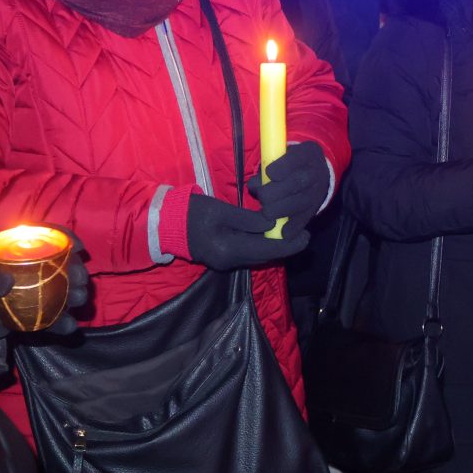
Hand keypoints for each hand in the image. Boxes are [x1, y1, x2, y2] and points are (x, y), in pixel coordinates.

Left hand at [0, 230, 90, 349]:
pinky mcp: (28, 316)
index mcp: (8, 251)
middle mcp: (23, 268)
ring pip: (60, 290)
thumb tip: (7, 281)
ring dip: (75, 295)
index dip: (63, 237)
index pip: (41, 235)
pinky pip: (50, 317)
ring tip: (78, 302)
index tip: (78, 248)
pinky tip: (68, 327)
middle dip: (75, 270)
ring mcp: (28, 292)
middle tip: (81, 282)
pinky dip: (61, 323)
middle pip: (58, 263)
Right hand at [185, 194, 309, 269]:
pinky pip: (249, 254)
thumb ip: (248, 219)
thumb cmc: (192, 212)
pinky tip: (270, 234)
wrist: (166, 224)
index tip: (306, 236)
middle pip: (265, 256)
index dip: (289, 244)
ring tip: (291, 233)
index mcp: (229, 249)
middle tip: (303, 234)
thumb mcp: (221, 210)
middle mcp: (229, 261)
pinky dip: (262, 246)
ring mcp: (225, 262)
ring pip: (258, 256)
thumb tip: (272, 222)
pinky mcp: (223, 258)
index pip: (267, 249)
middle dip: (285, 247)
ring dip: (274, 246)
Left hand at [249, 141, 331, 235]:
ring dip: (280, 210)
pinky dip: (293, 227)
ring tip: (267, 212)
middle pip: (297, 183)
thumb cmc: (290, 162)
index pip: (297, 158)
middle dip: (276, 192)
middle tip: (263, 197)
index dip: (283, 167)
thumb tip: (254, 185)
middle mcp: (316, 172)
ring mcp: (317, 192)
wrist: (316, 171)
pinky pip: (304, 219)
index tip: (270, 173)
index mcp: (307, 153)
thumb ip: (266, 166)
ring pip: (300, 202)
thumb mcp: (282, 156)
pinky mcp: (315, 208)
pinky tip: (282, 232)